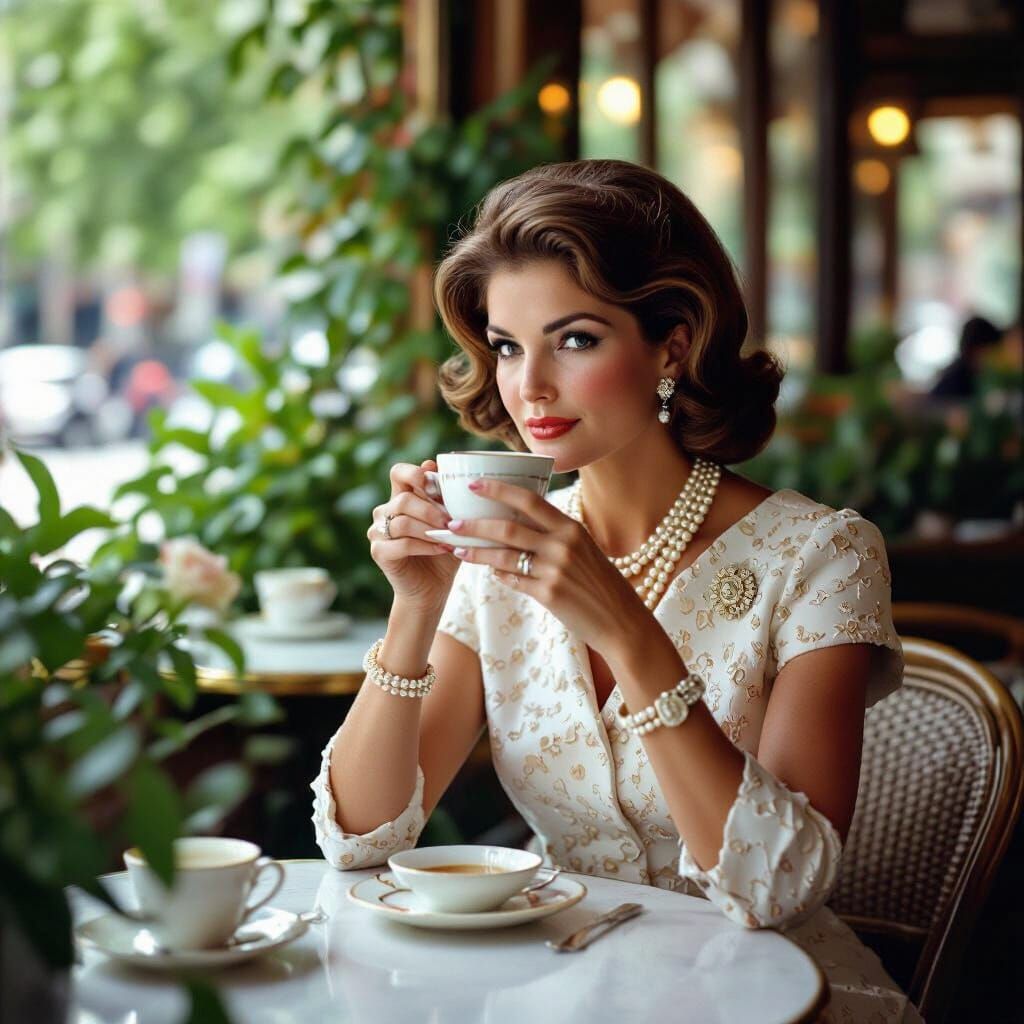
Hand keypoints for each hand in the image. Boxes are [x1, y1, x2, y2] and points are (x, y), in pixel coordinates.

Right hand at [368, 460, 457, 611]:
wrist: (433, 588)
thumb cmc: (444, 552)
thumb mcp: (451, 522)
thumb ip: (444, 496)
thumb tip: (433, 461)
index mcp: (401, 498)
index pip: (398, 472)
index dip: (414, 473)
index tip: (435, 484)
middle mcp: (385, 512)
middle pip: (403, 499)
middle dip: (430, 509)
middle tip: (452, 521)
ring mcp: (378, 532)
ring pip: (402, 522)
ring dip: (429, 529)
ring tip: (449, 538)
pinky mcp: (378, 552)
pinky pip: (401, 544)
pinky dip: (425, 546)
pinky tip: (442, 549)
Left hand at [444, 478, 649, 652]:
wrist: (621, 621)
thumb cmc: (601, 583)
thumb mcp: (583, 550)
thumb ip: (554, 537)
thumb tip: (518, 528)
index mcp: (571, 527)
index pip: (529, 499)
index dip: (499, 489)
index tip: (473, 484)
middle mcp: (563, 544)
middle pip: (508, 527)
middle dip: (475, 524)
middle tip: (451, 522)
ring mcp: (555, 569)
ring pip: (503, 555)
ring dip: (476, 552)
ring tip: (457, 549)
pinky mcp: (548, 594)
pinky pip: (513, 580)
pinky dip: (498, 575)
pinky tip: (490, 573)